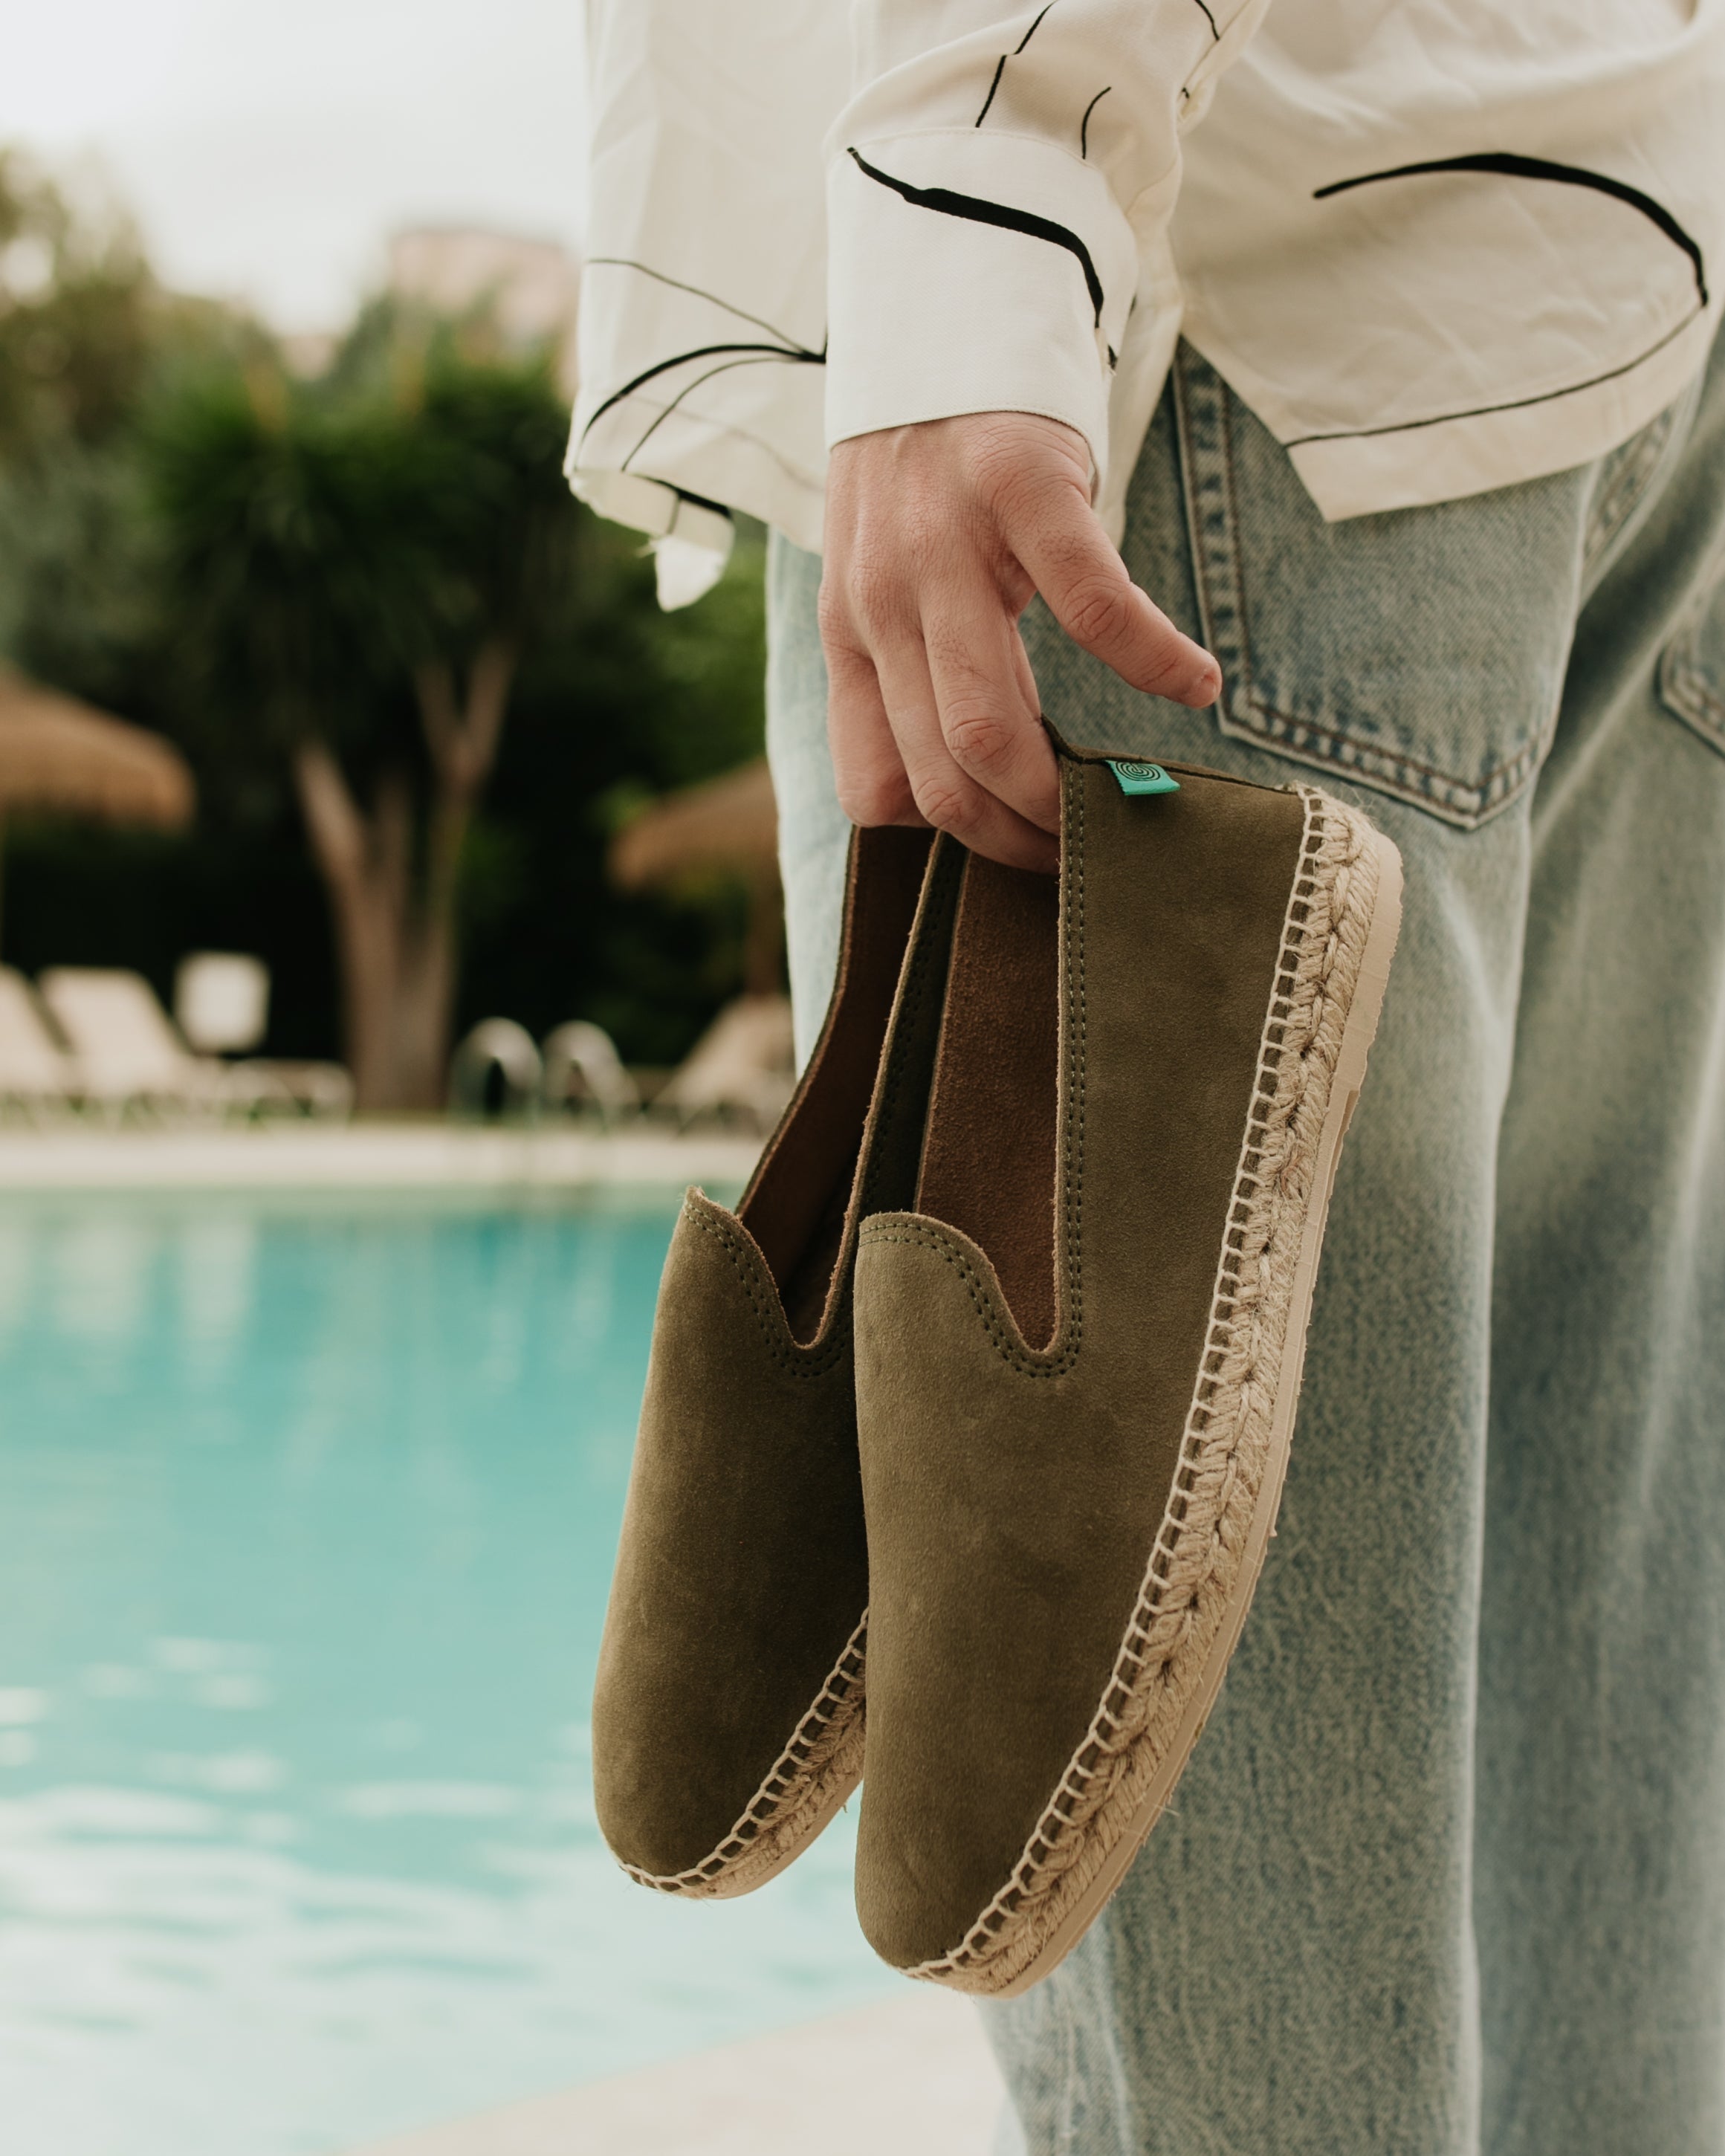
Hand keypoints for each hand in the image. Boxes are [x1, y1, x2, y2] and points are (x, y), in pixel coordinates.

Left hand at [819, 412, 1221, 872]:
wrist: (937, 312)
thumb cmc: (928, 473)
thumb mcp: (884, 579)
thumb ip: (907, 669)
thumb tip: (974, 784)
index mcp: (847, 637)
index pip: (876, 788)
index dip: (952, 840)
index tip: (1017, 847)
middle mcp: (878, 604)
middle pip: (942, 774)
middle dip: (1019, 838)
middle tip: (1084, 854)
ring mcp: (942, 549)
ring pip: (988, 724)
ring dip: (1066, 790)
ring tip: (1133, 801)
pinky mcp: (1019, 489)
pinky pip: (1092, 611)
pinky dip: (1153, 662)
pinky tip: (1196, 685)